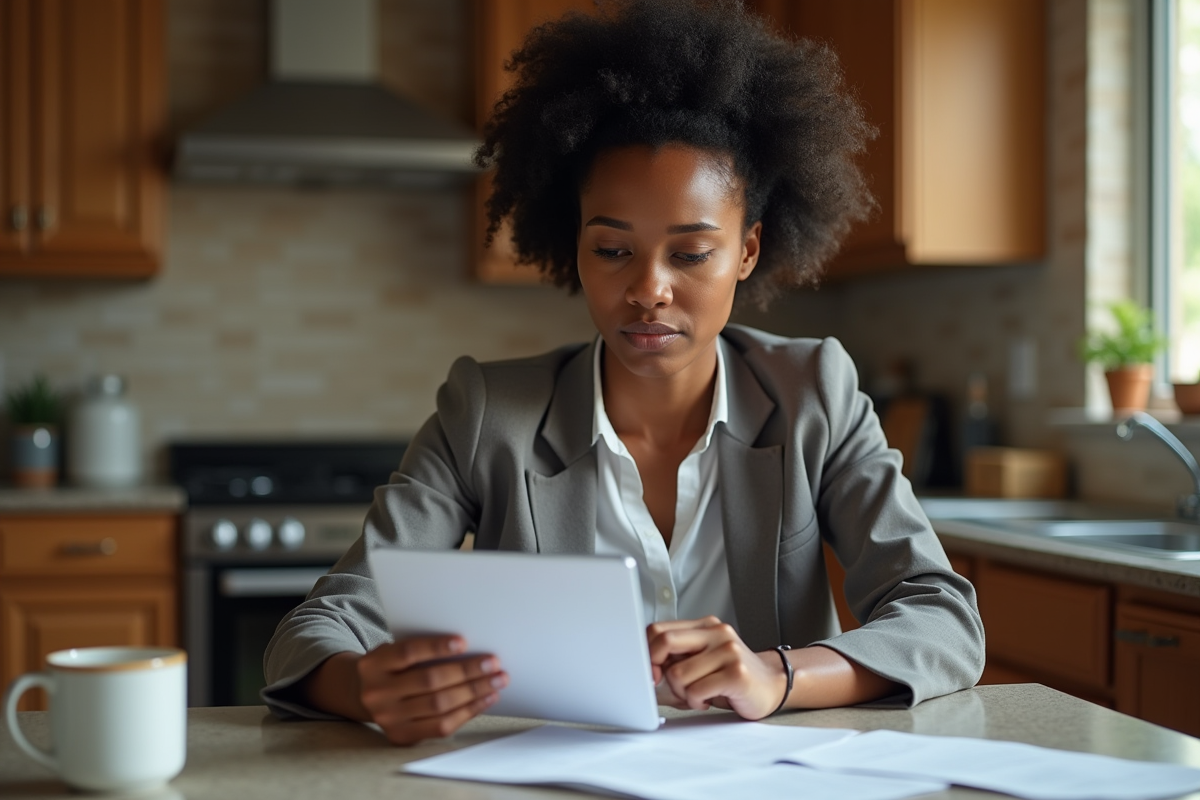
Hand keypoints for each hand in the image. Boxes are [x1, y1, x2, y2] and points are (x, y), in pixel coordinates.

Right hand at [355, 636, 507, 745]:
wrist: (366, 696)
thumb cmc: (392, 667)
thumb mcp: (395, 652)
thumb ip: (421, 650)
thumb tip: (471, 648)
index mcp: (373, 664)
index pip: (408, 652)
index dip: (436, 647)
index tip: (464, 642)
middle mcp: (376, 693)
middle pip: (429, 680)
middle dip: (466, 671)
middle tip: (493, 663)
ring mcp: (388, 718)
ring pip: (439, 705)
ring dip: (474, 691)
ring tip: (497, 680)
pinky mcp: (401, 736)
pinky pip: (441, 726)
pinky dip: (468, 711)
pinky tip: (485, 699)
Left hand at [647, 617, 785, 719]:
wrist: (772, 685)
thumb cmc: (732, 675)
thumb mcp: (704, 659)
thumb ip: (679, 655)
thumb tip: (645, 666)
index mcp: (706, 626)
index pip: (660, 629)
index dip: (646, 651)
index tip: (649, 670)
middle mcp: (717, 633)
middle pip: (665, 642)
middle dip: (655, 668)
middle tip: (660, 682)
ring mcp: (729, 651)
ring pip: (678, 674)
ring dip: (682, 693)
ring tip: (697, 694)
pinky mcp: (736, 673)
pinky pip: (696, 691)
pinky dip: (695, 702)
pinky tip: (708, 700)